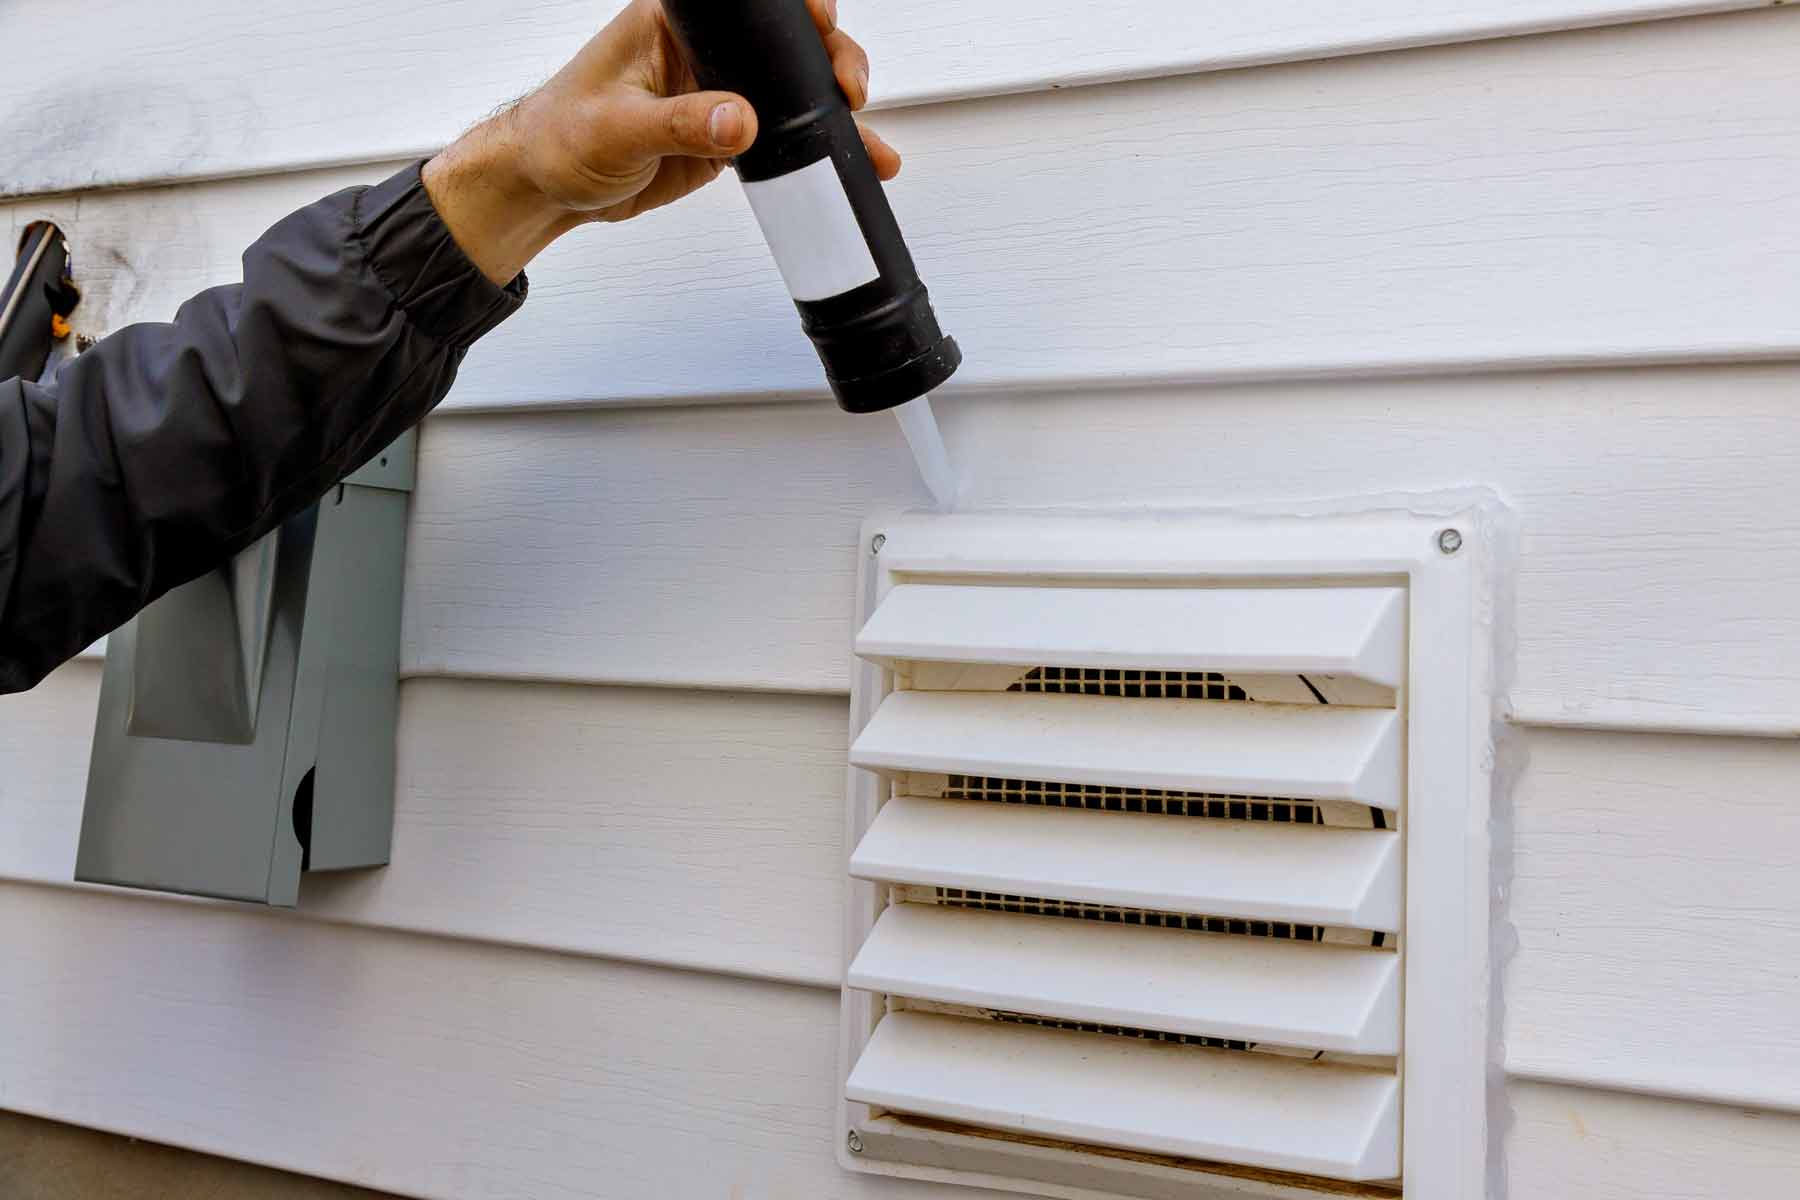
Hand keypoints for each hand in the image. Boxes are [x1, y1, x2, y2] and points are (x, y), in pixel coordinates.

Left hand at [423, 0, 900, 284]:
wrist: (546, 186)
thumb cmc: (560, 137)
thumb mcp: (618, 129)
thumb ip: (681, 124)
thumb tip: (741, 121)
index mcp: (674, 22)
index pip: (749, 5)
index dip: (797, 12)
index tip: (824, 29)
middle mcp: (703, 52)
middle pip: (787, 46)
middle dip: (830, 62)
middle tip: (847, 92)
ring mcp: (717, 94)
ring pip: (791, 94)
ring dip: (832, 115)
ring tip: (868, 142)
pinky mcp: (723, 137)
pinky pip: (779, 139)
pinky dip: (813, 154)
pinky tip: (847, 166)